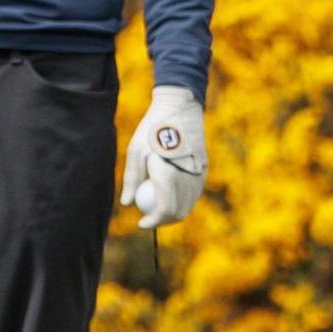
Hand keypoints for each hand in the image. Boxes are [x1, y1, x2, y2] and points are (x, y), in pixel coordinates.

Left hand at [123, 84, 207, 228]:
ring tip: (157, 209)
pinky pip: (195, 193)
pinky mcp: (204, 168)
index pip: (165, 209)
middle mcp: (189, 176)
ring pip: (189, 204)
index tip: (141, 223)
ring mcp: (200, 172)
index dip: (153, 221)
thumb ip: (132, 179)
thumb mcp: (135, 151)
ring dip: (174, 212)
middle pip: (179, 211)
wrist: (181, 107)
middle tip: (148, 219)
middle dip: (163, 220)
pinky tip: (170, 197)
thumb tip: (127, 203)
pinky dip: (183, 200)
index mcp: (170, 172)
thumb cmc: (152, 128)